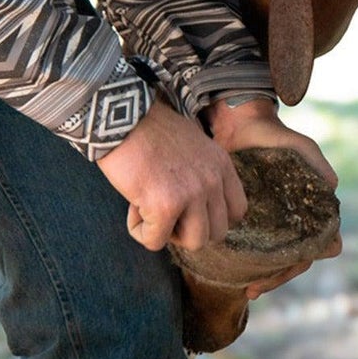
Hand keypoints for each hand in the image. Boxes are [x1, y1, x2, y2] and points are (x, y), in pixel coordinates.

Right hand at [97, 99, 247, 253]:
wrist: (120, 115)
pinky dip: (140, 231)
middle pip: (217, 232)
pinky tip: (131, 206)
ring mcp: (191, 194)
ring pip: (194, 242)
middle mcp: (212, 180)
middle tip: (164, 209)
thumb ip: (201, 171)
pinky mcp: (165, 205)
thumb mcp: (191, 143)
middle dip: (189, 228)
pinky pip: (155, 241)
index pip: (237, 210)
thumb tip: (194, 204)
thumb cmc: (147, 127)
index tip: (188, 208)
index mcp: (221, 164)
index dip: (211, 217)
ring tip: (150, 209)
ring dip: (169, 233)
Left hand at [202, 96, 337, 298]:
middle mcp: (291, 222)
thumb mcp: (299, 146)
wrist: (239, 125)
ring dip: (261, 277)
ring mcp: (268, 223)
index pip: (317, 248)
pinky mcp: (245, 219)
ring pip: (270, 260)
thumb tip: (333, 187)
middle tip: (254, 288)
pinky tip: (230, 273)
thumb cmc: (275, 136)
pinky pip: (247, 248)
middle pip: (291, 261)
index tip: (289, 267)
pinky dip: (242, 263)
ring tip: (246, 288)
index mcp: (310, 212)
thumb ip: (316, 162)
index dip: (301, 262)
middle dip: (276, 278)